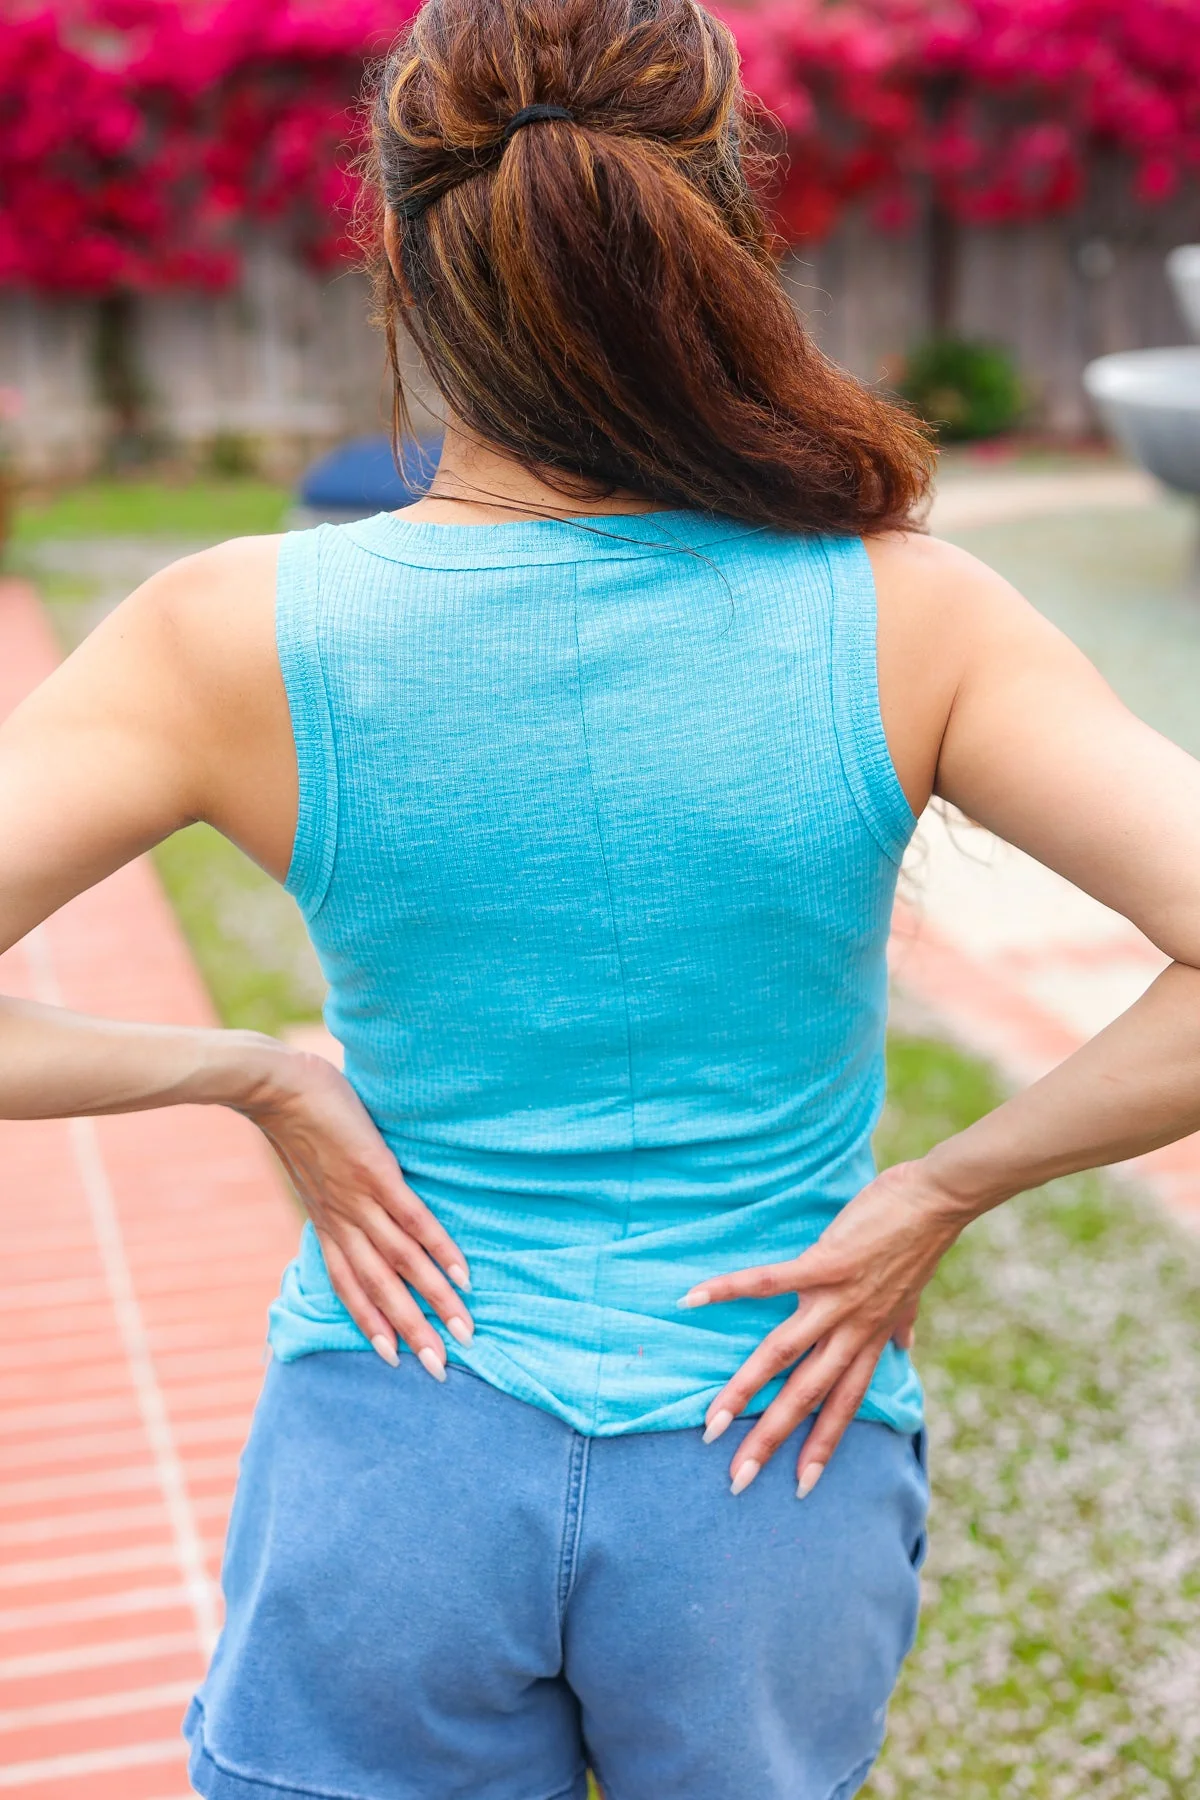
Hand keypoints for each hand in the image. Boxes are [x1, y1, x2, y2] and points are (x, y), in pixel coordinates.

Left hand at [243, 1047, 472, 1378]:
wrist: (274, 1086)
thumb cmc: (296, 1118)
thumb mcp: (311, 1166)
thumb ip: (332, 1185)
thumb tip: (351, 1186)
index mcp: (326, 1223)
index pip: (349, 1288)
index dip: (371, 1325)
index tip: (394, 1359)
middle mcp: (343, 1223)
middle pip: (379, 1290)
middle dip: (411, 1332)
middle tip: (439, 1369)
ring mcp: (360, 1201)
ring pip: (401, 1264)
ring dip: (433, 1301)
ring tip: (464, 1330)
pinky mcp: (378, 1175)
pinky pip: (413, 1221)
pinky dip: (437, 1250)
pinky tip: (460, 1273)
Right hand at [679, 1160, 966, 1495]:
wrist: (940, 1199)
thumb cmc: (919, 1239)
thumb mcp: (915, 1292)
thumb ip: (903, 1322)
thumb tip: (906, 1346)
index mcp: (871, 1338)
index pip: (845, 1405)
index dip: (824, 1447)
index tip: (801, 1487)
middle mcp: (853, 1329)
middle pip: (807, 1395)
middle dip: (772, 1438)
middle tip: (738, 1478)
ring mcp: (838, 1298)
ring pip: (784, 1354)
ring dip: (745, 1389)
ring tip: (712, 1420)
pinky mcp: (825, 1262)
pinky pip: (770, 1282)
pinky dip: (731, 1290)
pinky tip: (693, 1299)